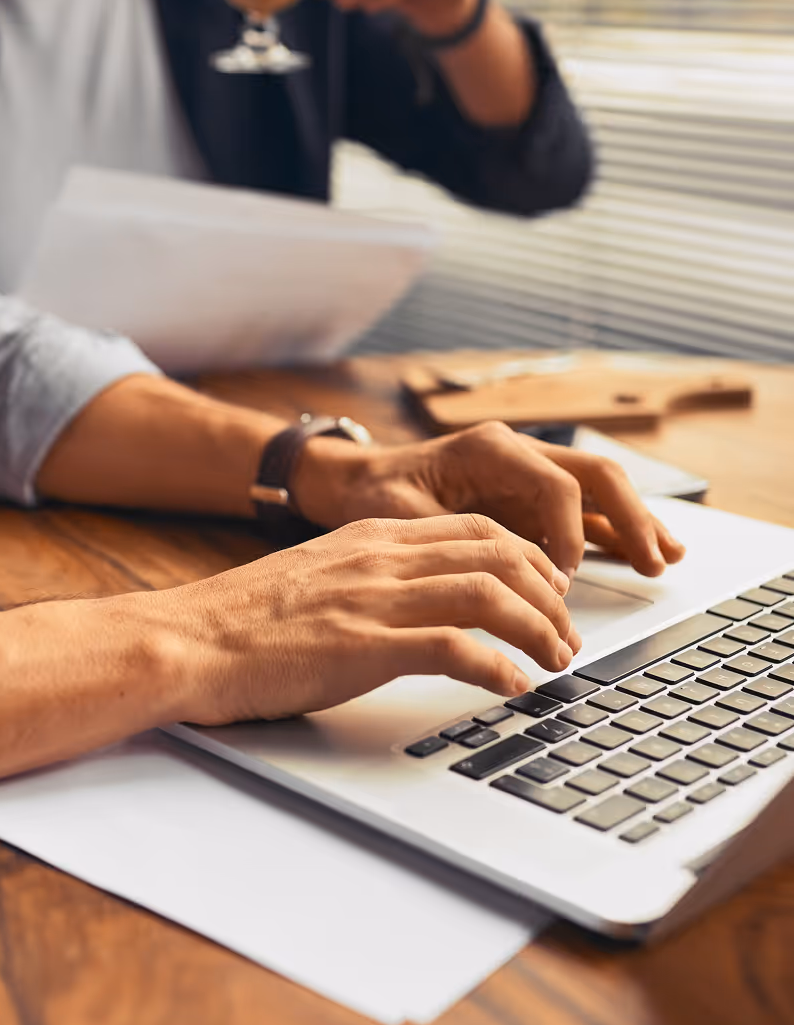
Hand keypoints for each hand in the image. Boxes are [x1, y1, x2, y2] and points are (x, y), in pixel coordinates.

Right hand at [149, 514, 579, 726]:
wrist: (186, 640)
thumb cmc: (241, 620)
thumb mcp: (315, 575)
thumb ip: (366, 576)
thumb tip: (412, 603)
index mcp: (371, 535)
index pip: (476, 527)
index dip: (528, 557)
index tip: (548, 590)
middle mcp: (381, 556)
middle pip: (498, 552)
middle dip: (549, 592)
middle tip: (567, 632)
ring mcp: (373, 598)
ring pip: (489, 593)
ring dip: (538, 628)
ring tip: (557, 660)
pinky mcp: (363, 646)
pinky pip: (454, 647)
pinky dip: (497, 666)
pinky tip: (512, 687)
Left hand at [292, 421, 685, 578]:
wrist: (358, 481)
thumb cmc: (374, 494)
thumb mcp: (400, 514)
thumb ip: (449, 535)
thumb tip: (501, 572)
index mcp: (490, 449)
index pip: (555, 482)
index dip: (570, 529)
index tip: (567, 575)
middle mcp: (518, 454)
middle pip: (595, 477)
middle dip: (630, 517)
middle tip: (654, 559)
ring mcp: (529, 475)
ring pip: (599, 493)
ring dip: (634, 524)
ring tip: (667, 558)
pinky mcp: (531, 500)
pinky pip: (584, 514)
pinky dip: (613, 534)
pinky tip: (641, 555)